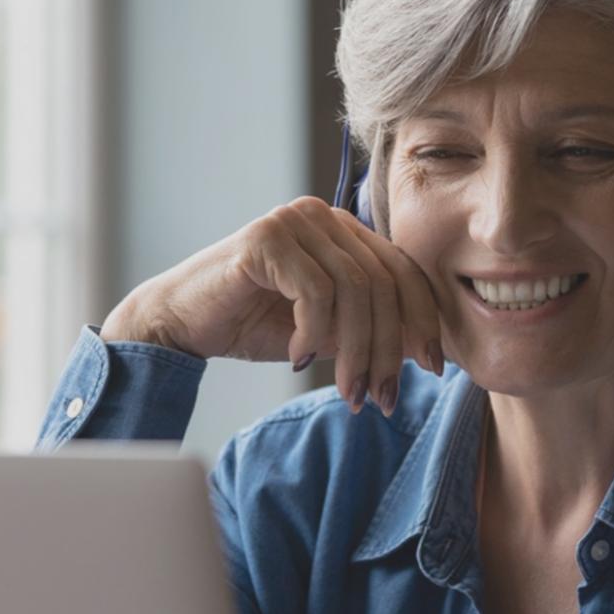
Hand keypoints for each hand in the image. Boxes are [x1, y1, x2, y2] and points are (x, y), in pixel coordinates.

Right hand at [100, 195, 444, 414]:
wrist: (180, 323)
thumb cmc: (252, 324)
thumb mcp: (326, 332)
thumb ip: (370, 330)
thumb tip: (427, 350)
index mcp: (343, 230)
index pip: (402, 270)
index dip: (423, 319)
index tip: (433, 368)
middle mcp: (322, 216)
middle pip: (382, 283)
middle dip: (389, 348)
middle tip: (384, 397)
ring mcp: (294, 221)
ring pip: (354, 290)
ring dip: (356, 351)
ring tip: (348, 391)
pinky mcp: (266, 238)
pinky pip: (315, 291)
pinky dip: (314, 333)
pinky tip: (298, 357)